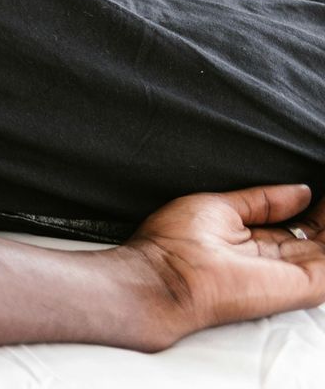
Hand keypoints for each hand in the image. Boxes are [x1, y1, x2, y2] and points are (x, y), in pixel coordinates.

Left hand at [120, 183, 324, 347]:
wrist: (166, 276)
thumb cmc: (176, 243)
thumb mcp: (222, 208)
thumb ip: (263, 202)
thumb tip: (300, 191)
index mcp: (255, 244)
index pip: (299, 225)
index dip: (315, 209)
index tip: (322, 190)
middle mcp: (277, 261)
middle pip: (318, 236)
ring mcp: (293, 274)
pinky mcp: (306, 285)